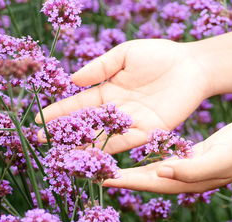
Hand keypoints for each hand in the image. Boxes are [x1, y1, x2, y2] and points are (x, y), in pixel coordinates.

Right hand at [36, 39, 211, 152]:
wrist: (192, 65)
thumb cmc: (159, 55)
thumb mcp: (124, 54)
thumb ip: (100, 67)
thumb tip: (73, 80)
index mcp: (108, 90)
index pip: (78, 104)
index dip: (59, 112)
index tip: (39, 120)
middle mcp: (116, 109)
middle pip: (86, 124)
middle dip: (64, 133)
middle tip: (42, 142)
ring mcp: (131, 121)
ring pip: (103, 136)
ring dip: (83, 145)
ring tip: (62, 154)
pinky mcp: (149, 130)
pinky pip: (125, 141)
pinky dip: (109, 149)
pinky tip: (92, 155)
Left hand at [103, 117, 231, 193]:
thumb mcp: (219, 159)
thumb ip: (191, 170)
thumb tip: (159, 173)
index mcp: (187, 181)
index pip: (147, 184)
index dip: (123, 181)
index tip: (100, 178)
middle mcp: (182, 177)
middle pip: (143, 179)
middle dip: (119, 176)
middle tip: (95, 170)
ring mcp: (185, 167)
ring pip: (149, 170)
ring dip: (128, 168)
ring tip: (107, 162)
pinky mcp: (188, 156)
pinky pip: (161, 158)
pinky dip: (144, 157)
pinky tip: (134, 151)